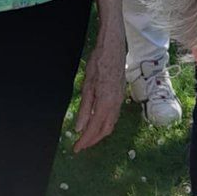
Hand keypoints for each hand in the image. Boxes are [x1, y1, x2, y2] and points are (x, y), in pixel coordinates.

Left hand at [73, 26, 124, 151]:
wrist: (113, 47)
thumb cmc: (99, 63)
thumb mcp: (87, 86)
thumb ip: (85, 109)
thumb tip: (79, 128)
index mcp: (106, 103)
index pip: (94, 129)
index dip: (84, 141)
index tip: (75, 148)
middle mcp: (116, 104)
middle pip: (105, 130)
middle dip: (92, 140)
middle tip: (80, 145)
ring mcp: (120, 99)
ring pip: (111, 123)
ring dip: (99, 133)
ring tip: (87, 136)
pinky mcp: (121, 94)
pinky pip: (114, 115)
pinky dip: (105, 123)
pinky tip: (97, 121)